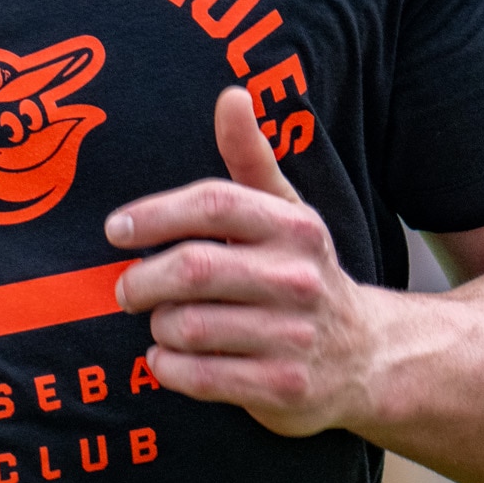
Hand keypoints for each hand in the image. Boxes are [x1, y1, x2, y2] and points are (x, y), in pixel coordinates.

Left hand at [107, 87, 393, 437]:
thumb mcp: (286, 212)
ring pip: (187, 326)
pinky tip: (168, 357)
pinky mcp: (282, 388)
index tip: (116, 230)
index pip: (213, 204)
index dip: (155, 214)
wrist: (367, 357)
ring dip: (158, 326)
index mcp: (294, 227)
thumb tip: (231, 95)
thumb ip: (251, 157)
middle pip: (192, 269)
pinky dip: (168, 367)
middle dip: (143, 280)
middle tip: (127, 289)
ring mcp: (292, 336)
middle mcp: (298, 278)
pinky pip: (199, 376)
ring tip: (161, 323)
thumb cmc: (302, 274)